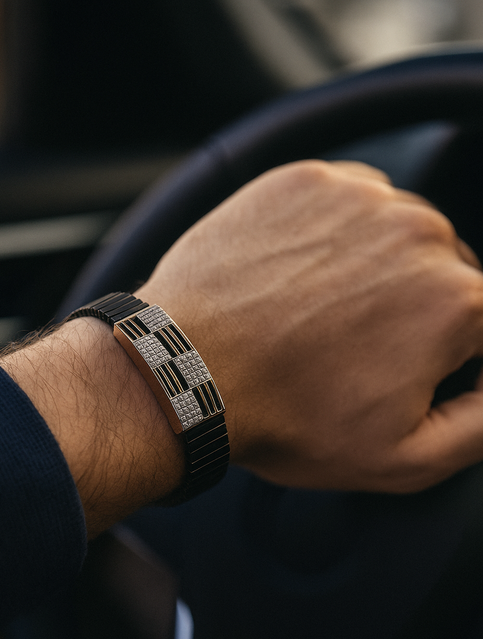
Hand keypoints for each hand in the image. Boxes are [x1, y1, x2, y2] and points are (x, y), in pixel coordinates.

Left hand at [137, 160, 482, 493]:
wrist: (186, 370)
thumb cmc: (286, 416)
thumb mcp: (403, 459)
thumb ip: (481, 426)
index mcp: (460, 301)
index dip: (452, 356)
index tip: (409, 372)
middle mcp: (422, 233)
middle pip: (446, 272)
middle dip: (416, 311)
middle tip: (354, 349)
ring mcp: (361, 197)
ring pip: (398, 232)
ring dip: (377, 268)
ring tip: (320, 313)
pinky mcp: (307, 179)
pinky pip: (348, 203)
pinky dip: (336, 234)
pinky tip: (299, 277)